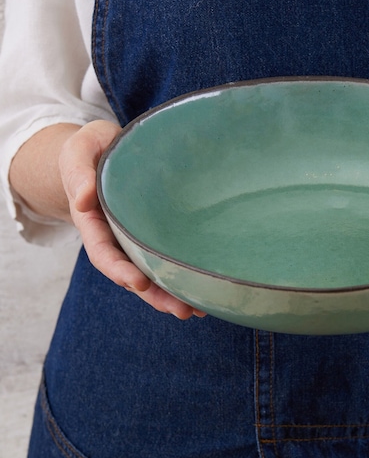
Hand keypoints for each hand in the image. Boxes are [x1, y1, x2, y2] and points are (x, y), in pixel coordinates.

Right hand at [60, 120, 205, 319]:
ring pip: (149, 271)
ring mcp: (131, 236)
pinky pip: (162, 255)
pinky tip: (201, 286)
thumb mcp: (79, 151)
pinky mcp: (150, 230)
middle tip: (182, 310)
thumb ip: (78, 173)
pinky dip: (179, 273)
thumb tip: (82, 200)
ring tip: (197, 309)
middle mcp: (112, 234)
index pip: (103, 252)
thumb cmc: (89, 148)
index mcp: (92, 220)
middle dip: (154, 294)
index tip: (138, 283)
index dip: (119, 270)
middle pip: (130, 272)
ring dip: (170, 292)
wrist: (102, 147)